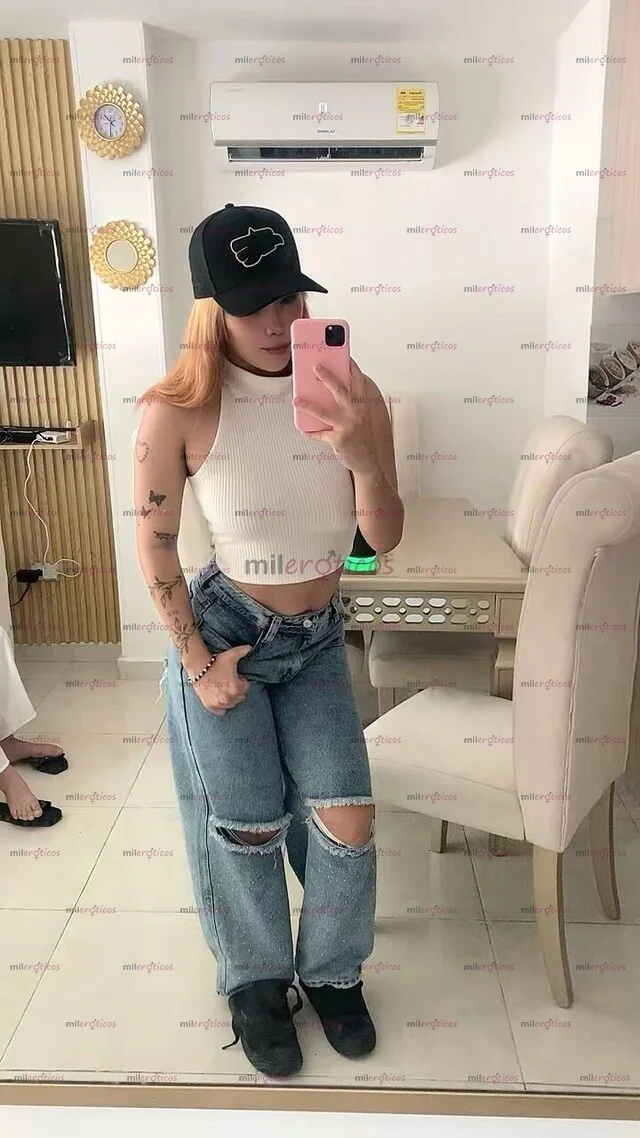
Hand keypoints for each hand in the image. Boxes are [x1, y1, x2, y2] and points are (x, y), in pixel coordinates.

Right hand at [190, 644, 251, 716]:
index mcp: (237, 688)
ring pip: (231, 704)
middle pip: (240, 697)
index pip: (246, 687)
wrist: (198, 668)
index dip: (241, 680)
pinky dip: (221, 707)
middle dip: (237, 690)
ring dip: (230, 698)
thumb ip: (243, 651)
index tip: (235, 676)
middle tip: (229, 682)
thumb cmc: (215, 662)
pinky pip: (221, 711)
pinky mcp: (210, 706)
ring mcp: (219, 704)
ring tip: (224, 688)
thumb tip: (250, 647)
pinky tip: (219, 698)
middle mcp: (229, 699)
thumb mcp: (231, 655)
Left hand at [293, 357, 379, 475]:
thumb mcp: (364, 415)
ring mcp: (348, 426)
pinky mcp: (339, 440)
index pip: (357, 380)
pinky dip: (310, 433)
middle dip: (327, 377)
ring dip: (308, 405)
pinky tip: (303, 430)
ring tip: (296, 399)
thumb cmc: (365, 437)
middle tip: (315, 367)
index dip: (350, 366)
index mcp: (363, 404)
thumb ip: (352, 401)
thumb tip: (330, 388)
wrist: (371, 463)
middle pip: (340, 390)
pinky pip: (320, 434)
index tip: (342, 354)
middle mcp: (357, 413)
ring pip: (324, 412)